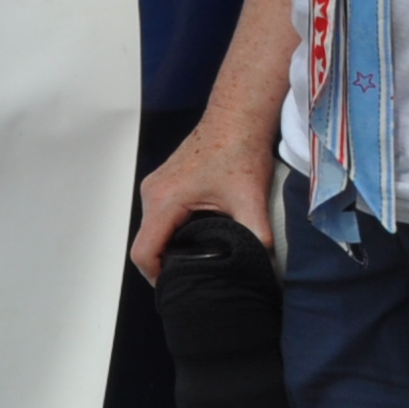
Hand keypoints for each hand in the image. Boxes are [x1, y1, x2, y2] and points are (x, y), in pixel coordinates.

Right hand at [134, 124, 280, 281]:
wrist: (236, 118)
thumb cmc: (238, 149)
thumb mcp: (250, 199)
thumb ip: (257, 237)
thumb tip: (264, 267)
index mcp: (164, 200)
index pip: (144, 252)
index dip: (157, 278)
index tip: (179, 290)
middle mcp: (152, 193)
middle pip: (145, 244)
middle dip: (164, 266)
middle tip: (194, 281)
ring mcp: (156, 187)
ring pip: (151, 230)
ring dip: (168, 249)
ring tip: (197, 263)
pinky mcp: (164, 184)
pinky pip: (159, 217)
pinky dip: (171, 233)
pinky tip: (197, 240)